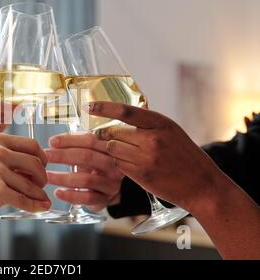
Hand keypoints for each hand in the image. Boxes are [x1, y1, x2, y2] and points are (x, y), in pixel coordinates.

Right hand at [0, 133, 50, 218]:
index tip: (43, 167)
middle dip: (42, 177)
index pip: (32, 145)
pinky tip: (38, 207)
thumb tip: (37, 167)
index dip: (42, 158)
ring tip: (40, 199)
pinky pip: (22, 199)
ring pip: (30, 184)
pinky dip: (33, 205)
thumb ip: (10, 156)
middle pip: (35, 163)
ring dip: (38, 194)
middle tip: (41, 185)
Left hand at [45, 133, 122, 211]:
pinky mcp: (106, 199)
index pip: (91, 140)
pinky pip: (87, 198)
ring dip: (63, 178)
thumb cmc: (97, 163)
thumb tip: (53, 142)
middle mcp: (114, 165)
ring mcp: (111, 183)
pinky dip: (71, 196)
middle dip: (63, 156)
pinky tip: (58, 192)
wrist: (111, 185)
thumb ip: (75, 142)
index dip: (70, 140)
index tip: (52, 141)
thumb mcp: (91, 148)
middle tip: (46, 156)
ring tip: (47, 176)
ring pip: (86, 179)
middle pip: (87, 157)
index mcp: (110, 148)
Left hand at [86, 101, 223, 213]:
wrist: (202, 185)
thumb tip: (131, 108)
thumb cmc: (186, 155)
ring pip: (112, 149)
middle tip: (101, 134)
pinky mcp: (141, 175)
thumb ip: (149, 121)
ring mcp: (145, 158)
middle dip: (105, 134)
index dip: (104, 108)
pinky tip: (129, 163)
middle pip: (114, 132)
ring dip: (112, 149)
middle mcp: (152, 139)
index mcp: (160, 123)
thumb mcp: (171, 131)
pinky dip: (118, 163)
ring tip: (121, 150)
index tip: (89, 106)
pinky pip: (118, 165)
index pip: (125, 111)